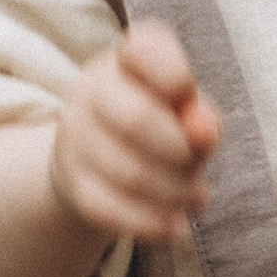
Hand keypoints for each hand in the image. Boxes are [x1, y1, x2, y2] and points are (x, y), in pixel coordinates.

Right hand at [50, 20, 221, 245]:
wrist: (99, 159)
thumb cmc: (159, 123)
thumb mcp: (186, 113)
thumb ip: (201, 116)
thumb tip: (204, 131)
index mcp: (127, 59)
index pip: (144, 49)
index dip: (174, 76)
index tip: (188, 96)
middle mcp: (92, 90)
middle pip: (138, 120)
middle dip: (181, 152)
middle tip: (200, 166)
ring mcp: (75, 138)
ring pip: (129, 172)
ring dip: (175, 193)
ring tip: (196, 198)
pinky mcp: (73, 184)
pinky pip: (110, 210)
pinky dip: (151, 224)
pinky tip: (176, 227)